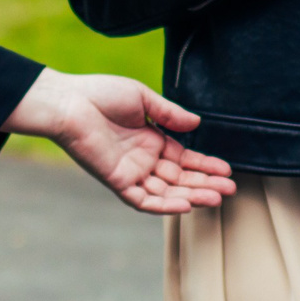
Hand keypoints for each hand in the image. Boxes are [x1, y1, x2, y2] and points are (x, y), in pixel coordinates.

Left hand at [2, 69, 236, 214]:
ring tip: (217, 198)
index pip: (184, 159)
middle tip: (230, 189)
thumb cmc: (100, 94)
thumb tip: (197, 124)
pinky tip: (185, 205)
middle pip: (180, 179)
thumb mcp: (142, 99)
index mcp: (151, 140)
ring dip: (191, 196)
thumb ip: (170, 114)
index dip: (205, 165)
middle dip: (205, 184)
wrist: (69, 102)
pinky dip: (163, 206)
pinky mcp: (117, 181)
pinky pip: (143, 200)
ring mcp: (131, 172)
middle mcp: (143, 160)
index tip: (226, 170)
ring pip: (166, 192)